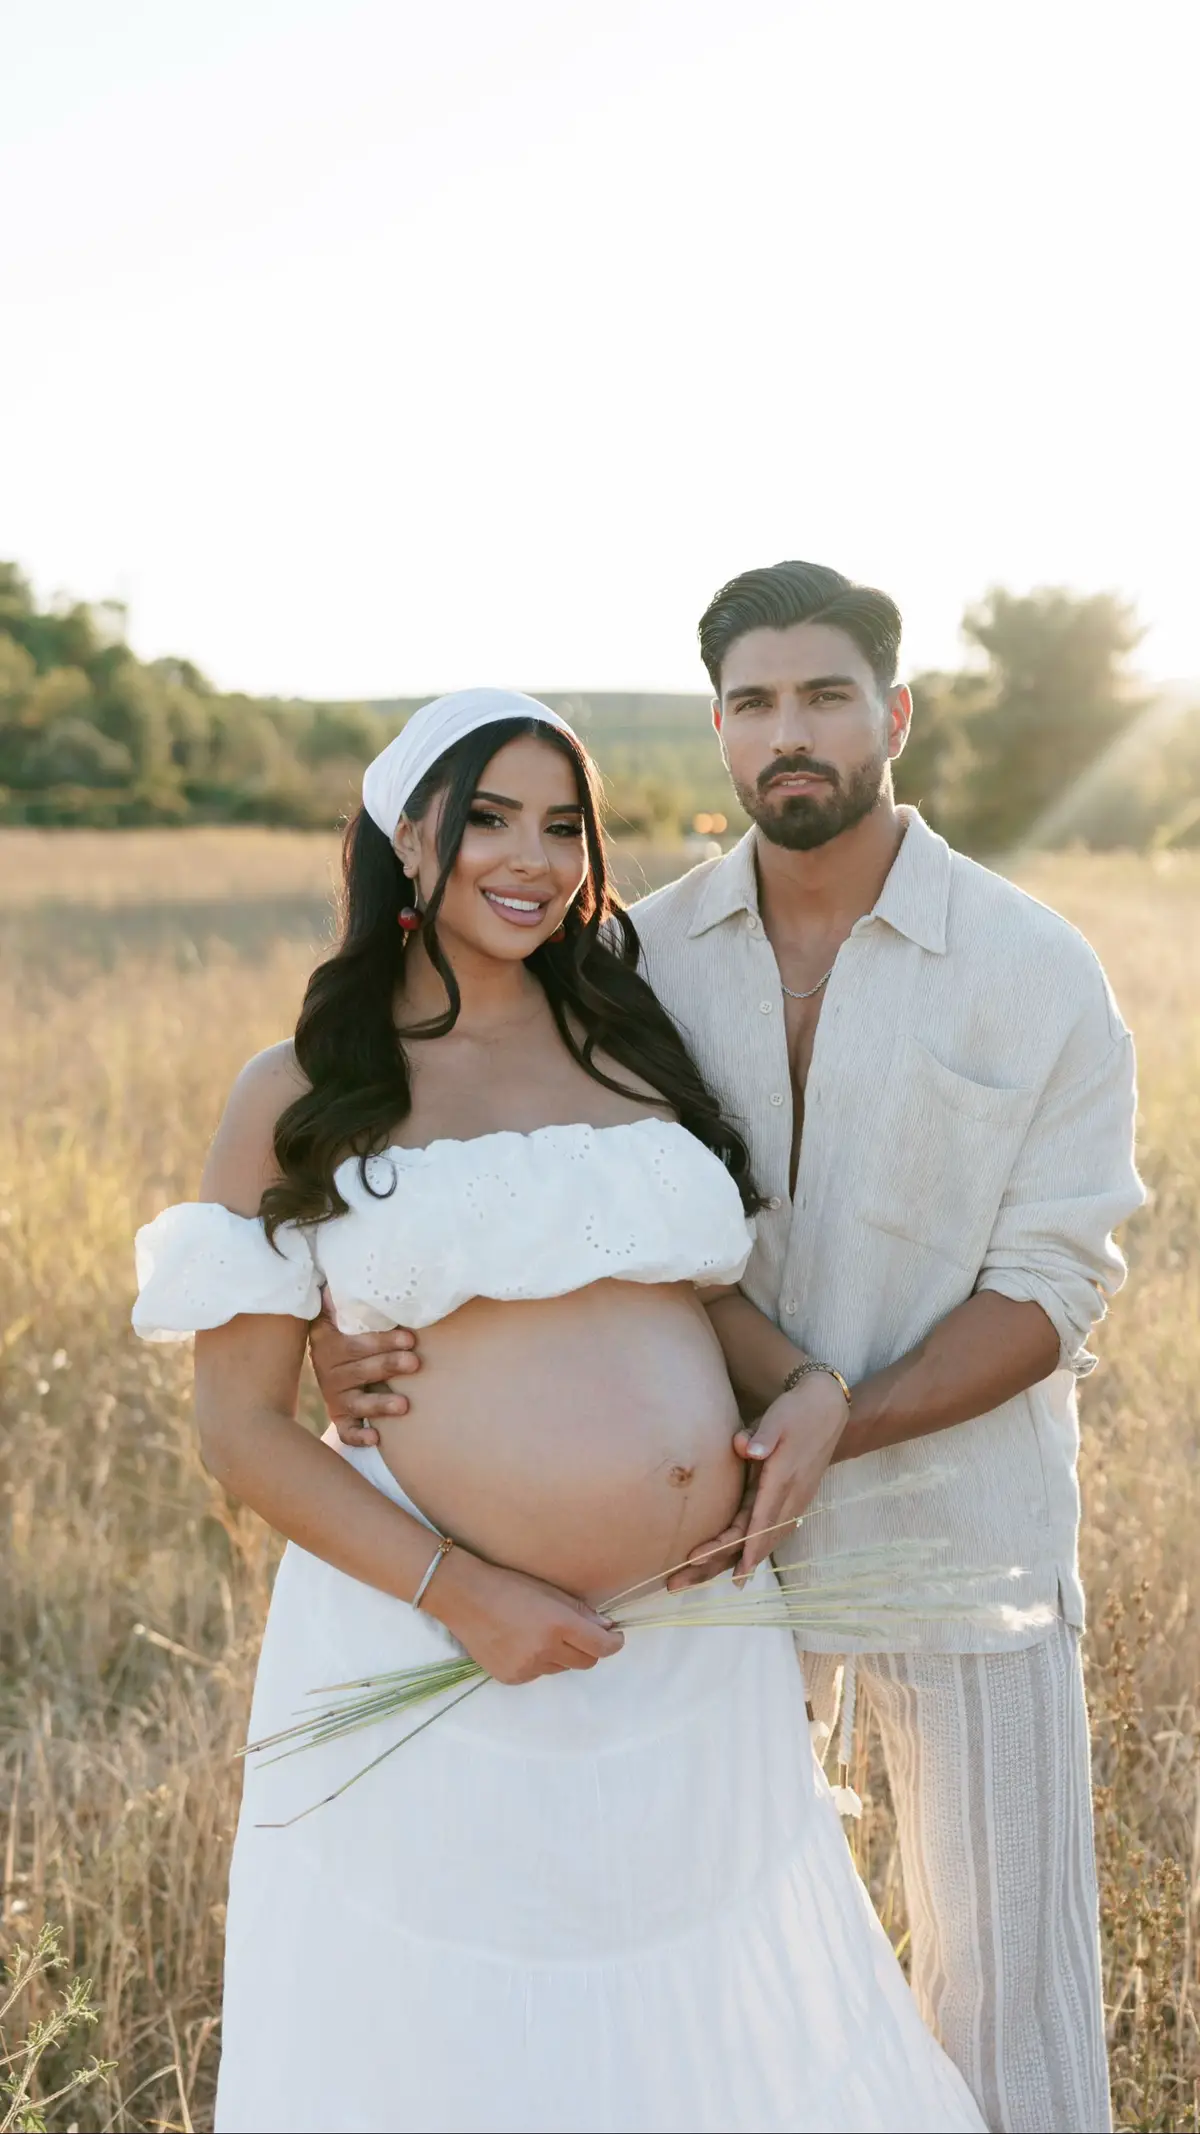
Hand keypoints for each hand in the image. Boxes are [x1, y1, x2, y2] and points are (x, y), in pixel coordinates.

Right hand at [308, 1287, 420, 1445]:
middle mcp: (328, 1370)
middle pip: (360, 1370)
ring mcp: (334, 1395)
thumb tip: (345, 1273)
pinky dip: (358, 1437)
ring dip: (379, 1404)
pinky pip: (345, 1431)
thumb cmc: (345, 1329)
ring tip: (404, 1405)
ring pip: (356, 1403)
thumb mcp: (338, 1312)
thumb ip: (342, 1297)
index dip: (382, 1341)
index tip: (409, 1337)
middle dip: (389, 1366)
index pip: (355, 1343)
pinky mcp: (339, 1416)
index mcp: (329, 1342)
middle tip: (415, 1363)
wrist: (324, 1358)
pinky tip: (376, 1439)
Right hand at [427, 1552, 625, 1685]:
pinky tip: (522, 1643)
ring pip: (561, 1668)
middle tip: (578, 1633)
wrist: (464, 1597)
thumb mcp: (549, 1590)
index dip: (614, 1643)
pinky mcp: (511, 1678)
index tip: (615, 1637)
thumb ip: (580, 1612)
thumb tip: (607, 1629)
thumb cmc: (509, 1584)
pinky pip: (538, 1674)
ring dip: (561, 1655)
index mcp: (557, 1624)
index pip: (601, 1647)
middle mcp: (544, 1650)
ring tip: (540, 1633)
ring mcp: (527, 1668)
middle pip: (586, 1662)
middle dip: (589, 1649)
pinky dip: (538, 1662)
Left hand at [667, 1373, 849, 1590]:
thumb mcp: (777, 1417)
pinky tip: (744, 1562)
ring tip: (716, 1578)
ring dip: (743, 1560)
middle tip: (704, 1583)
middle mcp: (791, 1496)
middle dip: (731, 1562)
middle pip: (760, 1538)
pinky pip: (774, 1530)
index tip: (737, 1573)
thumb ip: (762, 1435)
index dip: (748, 1548)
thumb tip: (746, 1449)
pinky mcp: (794, 1499)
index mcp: (783, 1479)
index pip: (763, 1520)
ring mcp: (795, 1500)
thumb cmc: (795, 1411)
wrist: (827, 1409)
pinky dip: (758, 1548)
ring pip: (768, 1538)